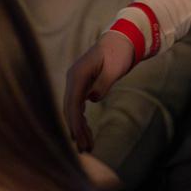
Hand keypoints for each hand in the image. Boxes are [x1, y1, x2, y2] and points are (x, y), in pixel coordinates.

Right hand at [62, 32, 135, 153]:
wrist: (121, 40)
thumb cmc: (119, 53)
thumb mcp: (114, 68)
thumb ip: (102, 84)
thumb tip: (92, 99)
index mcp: (78, 74)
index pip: (73, 102)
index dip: (74, 122)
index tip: (78, 139)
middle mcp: (73, 78)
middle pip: (70, 108)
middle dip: (76, 129)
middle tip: (84, 149)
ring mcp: (76, 81)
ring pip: (73, 109)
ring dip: (78, 127)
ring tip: (87, 146)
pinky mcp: (82, 85)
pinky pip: (78, 105)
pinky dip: (81, 119)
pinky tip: (86, 131)